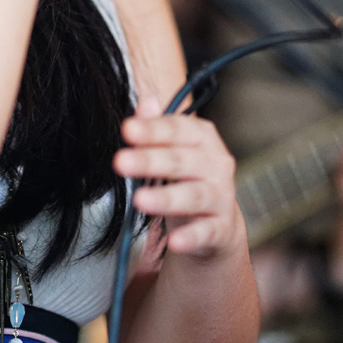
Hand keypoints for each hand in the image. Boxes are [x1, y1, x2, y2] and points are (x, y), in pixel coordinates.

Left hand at [113, 96, 244, 258]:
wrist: (216, 220)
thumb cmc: (185, 176)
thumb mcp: (170, 148)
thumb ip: (156, 126)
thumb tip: (146, 101)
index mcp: (203, 137)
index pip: (178, 128)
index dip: (152, 129)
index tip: (126, 129)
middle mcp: (216, 164)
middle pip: (181, 161)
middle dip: (150, 161)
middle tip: (120, 162)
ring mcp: (221, 197)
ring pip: (193, 196)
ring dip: (166, 198)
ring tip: (139, 199)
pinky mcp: (221, 228)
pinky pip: (206, 232)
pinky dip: (191, 236)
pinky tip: (175, 241)